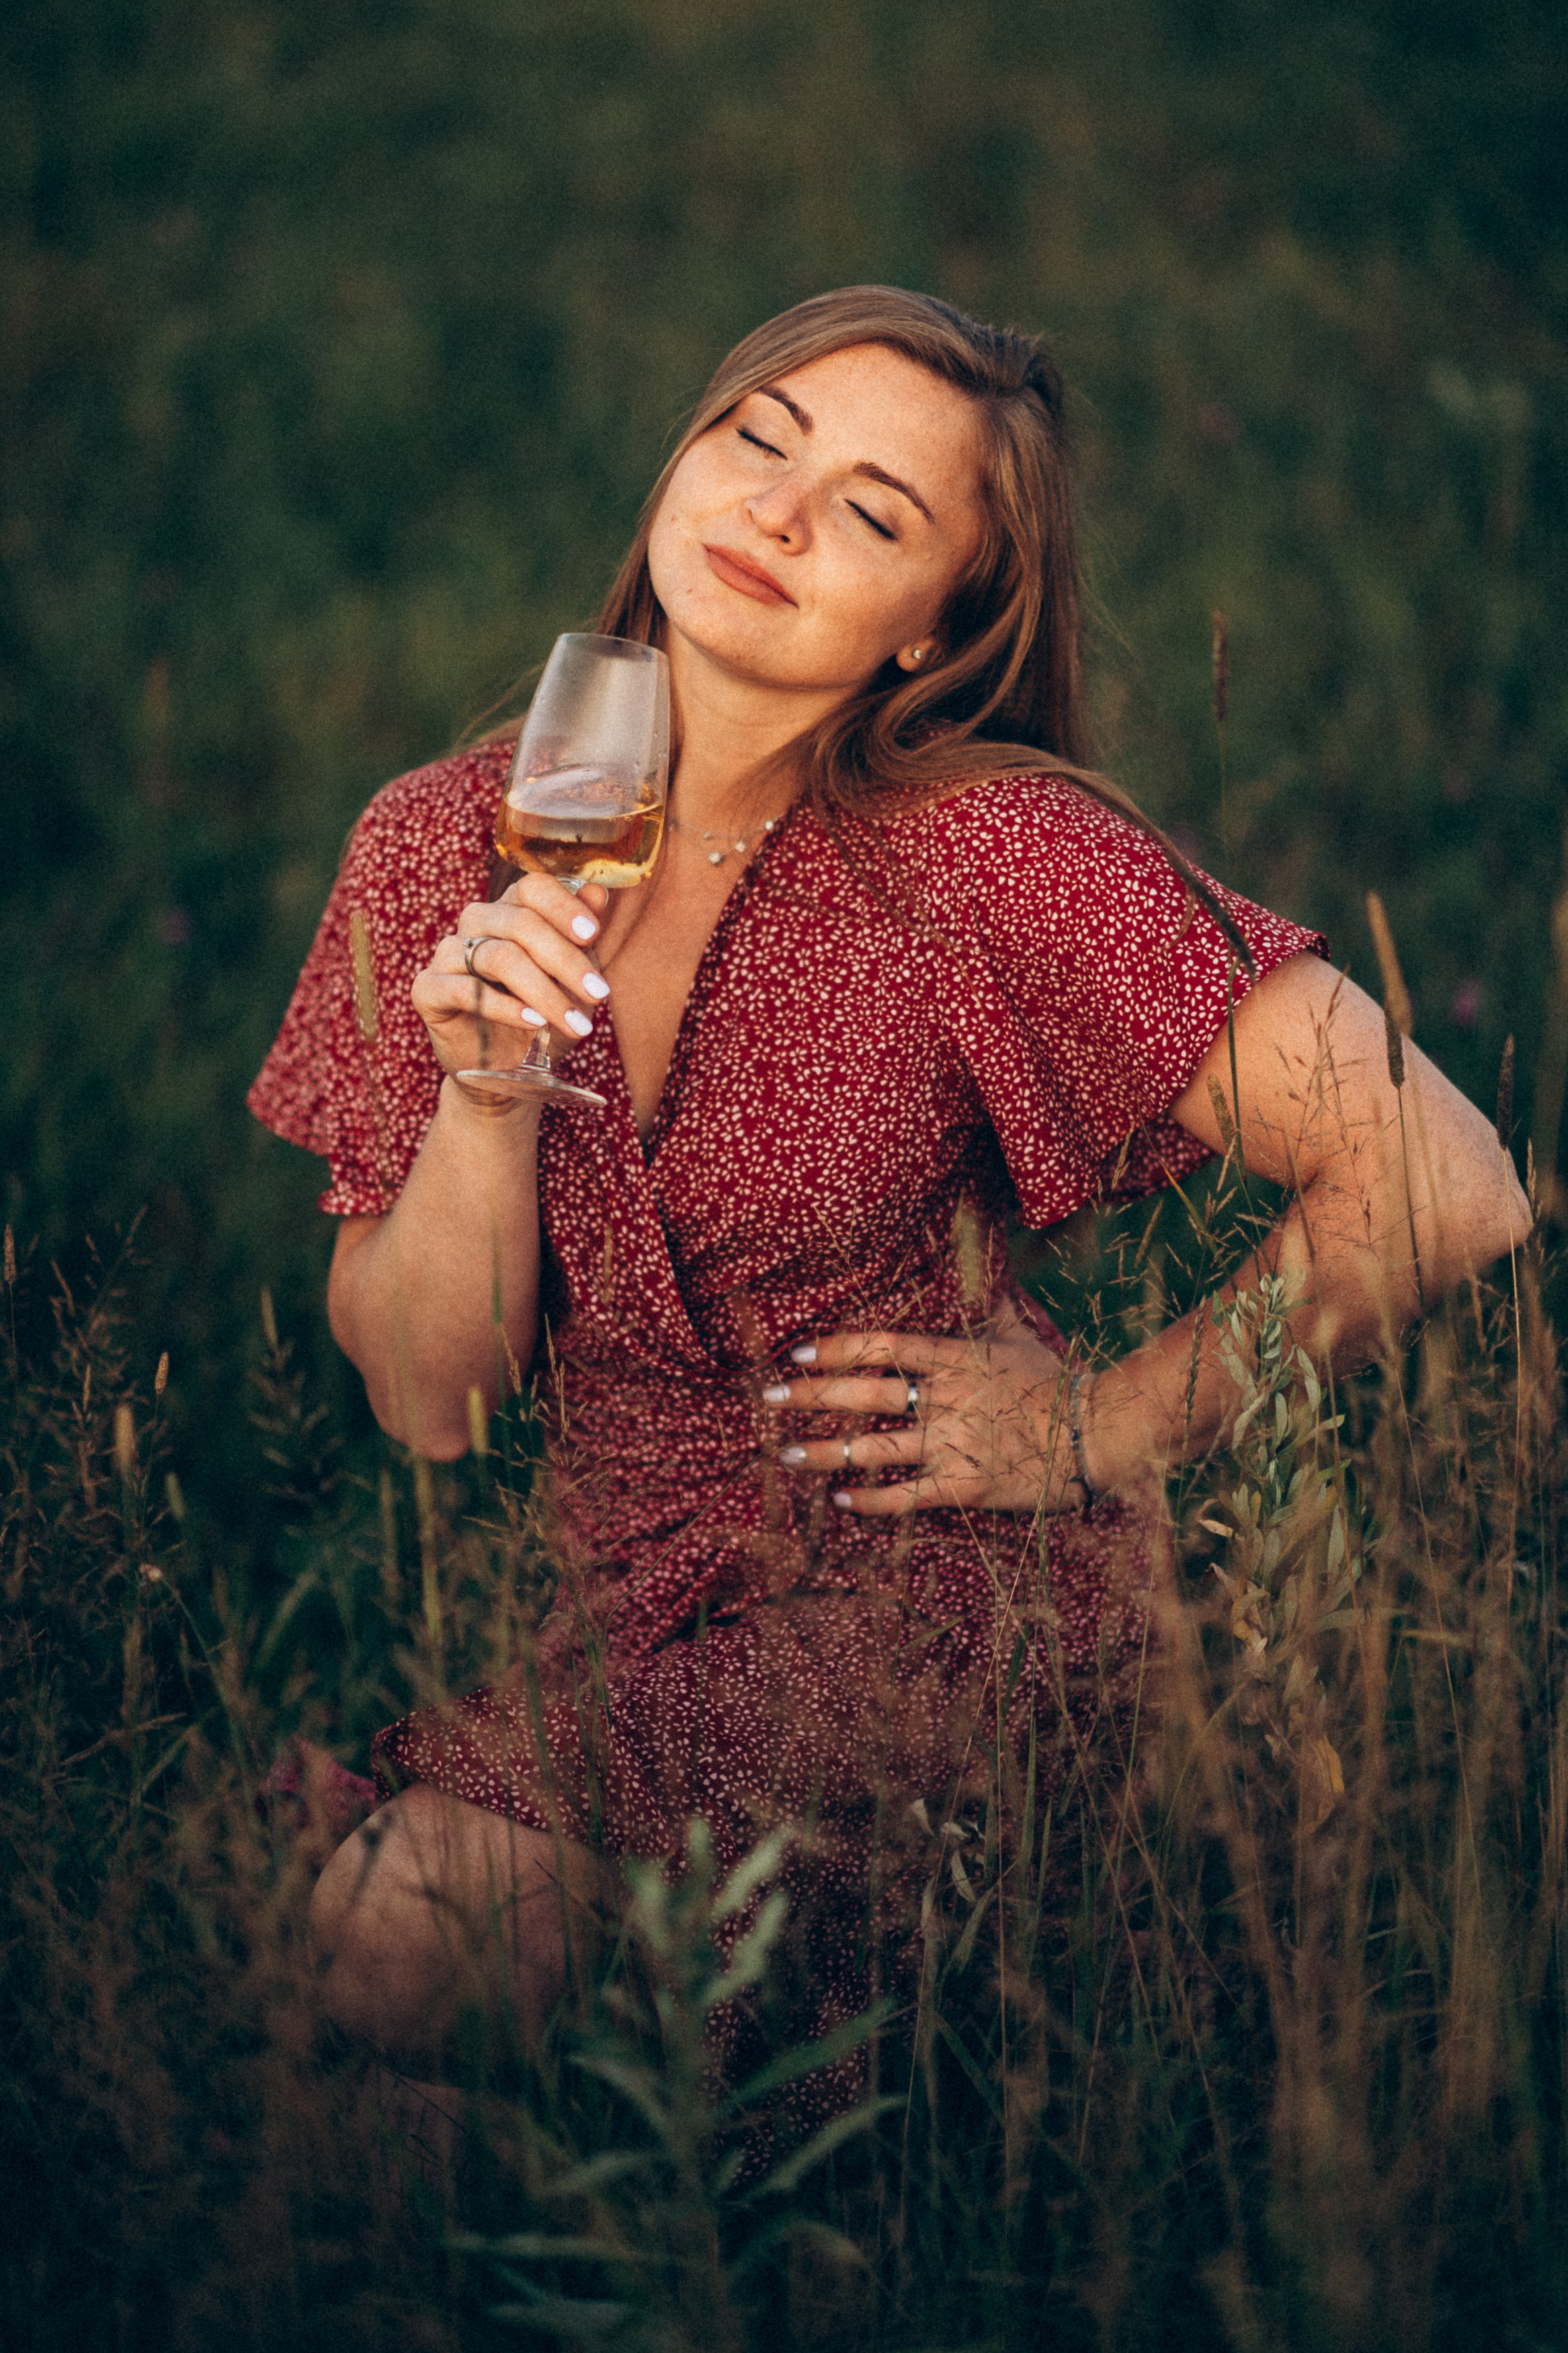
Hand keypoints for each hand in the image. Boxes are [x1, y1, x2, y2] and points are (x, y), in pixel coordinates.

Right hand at [412, 875, 611, 1101]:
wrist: (506, 1069)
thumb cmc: (542, 1016)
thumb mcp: (571, 981)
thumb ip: (581, 938)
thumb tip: (598, 893)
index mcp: (512, 910)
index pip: (533, 888)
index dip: (563, 907)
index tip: (592, 934)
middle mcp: (477, 924)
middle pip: (520, 923)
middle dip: (565, 960)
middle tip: (597, 994)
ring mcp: (448, 954)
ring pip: (498, 956)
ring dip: (543, 991)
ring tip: (573, 1022)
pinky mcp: (428, 989)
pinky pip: (464, 989)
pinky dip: (505, 1007)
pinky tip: (533, 1022)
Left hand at [763, 1304, 1086, 1516]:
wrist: (1099, 1432)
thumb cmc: (1057, 1383)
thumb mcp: (1020, 1336)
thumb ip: (991, 1305)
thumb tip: (982, 1253)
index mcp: (956, 1360)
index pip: (883, 1347)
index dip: (836, 1348)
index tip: (797, 1353)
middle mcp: (947, 1399)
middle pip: (865, 1394)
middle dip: (812, 1396)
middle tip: (768, 1400)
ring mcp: (955, 1443)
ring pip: (876, 1448)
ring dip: (826, 1451)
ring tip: (786, 1454)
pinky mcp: (967, 1486)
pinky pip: (908, 1495)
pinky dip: (872, 1499)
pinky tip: (840, 1501)